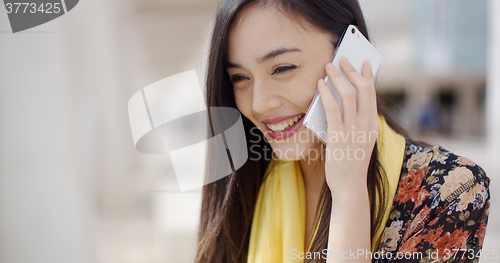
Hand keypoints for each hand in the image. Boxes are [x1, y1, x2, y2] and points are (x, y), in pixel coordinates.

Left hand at [317, 58, 379, 195]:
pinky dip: (326, 93)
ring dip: (338, 77)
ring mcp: (354, 130)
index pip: (372, 95)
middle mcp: (366, 125)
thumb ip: (353, 124)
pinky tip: (320, 85)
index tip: (365, 63)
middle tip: (343, 59)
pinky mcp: (339, 135)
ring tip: (329, 66)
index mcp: (372, 126)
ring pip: (349, 95)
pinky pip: (333, 108)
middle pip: (363, 89)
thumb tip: (339, 103)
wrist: (350, 186)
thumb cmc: (350, 164)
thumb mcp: (357, 141)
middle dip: (352, 71)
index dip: (368, 76)